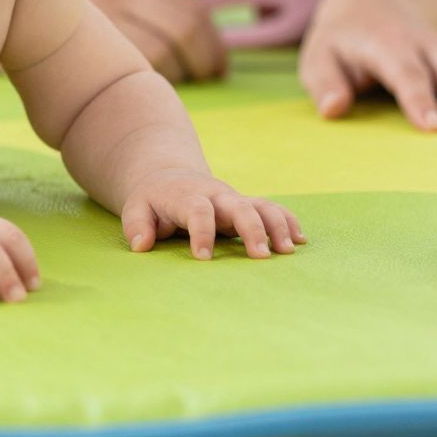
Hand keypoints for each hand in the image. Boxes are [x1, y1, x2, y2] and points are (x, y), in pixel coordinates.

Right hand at [82, 0, 226, 82]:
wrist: (2, 29)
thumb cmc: (72, 31)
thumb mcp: (106, 6)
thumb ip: (148, 16)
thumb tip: (206, 50)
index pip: (192, 10)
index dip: (214, 45)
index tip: (219, 68)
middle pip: (184, 30)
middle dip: (204, 62)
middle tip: (204, 81)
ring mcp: (98, 17)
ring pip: (164, 52)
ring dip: (177, 76)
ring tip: (167, 87)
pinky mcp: (87, 47)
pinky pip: (136, 69)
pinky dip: (152, 84)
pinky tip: (143, 90)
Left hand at [121, 171, 303, 259]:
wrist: (170, 178)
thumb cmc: (153, 201)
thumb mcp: (136, 209)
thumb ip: (137, 226)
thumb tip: (142, 246)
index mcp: (187, 197)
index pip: (198, 212)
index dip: (201, 234)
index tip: (203, 259)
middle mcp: (216, 196)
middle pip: (240, 206)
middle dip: (252, 230)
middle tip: (261, 257)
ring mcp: (235, 200)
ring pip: (262, 206)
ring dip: (277, 226)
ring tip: (287, 251)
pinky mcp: (247, 205)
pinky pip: (272, 209)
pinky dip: (288, 221)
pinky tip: (300, 240)